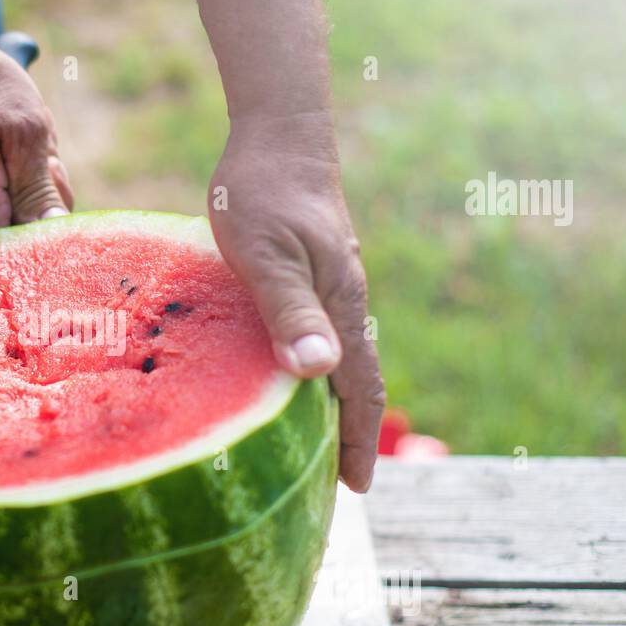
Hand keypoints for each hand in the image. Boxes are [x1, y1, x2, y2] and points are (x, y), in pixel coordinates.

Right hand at [0, 24, 72, 236]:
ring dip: (34, 188)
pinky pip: (4, 204)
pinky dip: (20, 181)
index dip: (49, 230)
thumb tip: (55, 233)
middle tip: (43, 156)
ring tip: (27, 146)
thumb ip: (40, 190)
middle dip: (46, 203)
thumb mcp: (25, 133)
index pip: (22, 251)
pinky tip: (15, 151)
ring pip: (16, 220)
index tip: (52, 181)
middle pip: (23, 239)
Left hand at [207, 117, 384, 491]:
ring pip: (337, 361)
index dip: (361, 441)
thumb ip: (291, 311)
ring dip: (330, 407)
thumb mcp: (268, 255)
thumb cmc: (264, 193)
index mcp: (343, 309)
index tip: (356, 489)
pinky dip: (310, 371)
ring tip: (310, 447)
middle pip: (355, 384)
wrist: (279, 136)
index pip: (361, 391)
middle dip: (349, 436)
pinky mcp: (311, 276)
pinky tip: (282, 381)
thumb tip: (318, 375)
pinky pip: (317, 335)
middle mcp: (344, 306)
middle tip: (329, 486)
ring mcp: (330, 290)